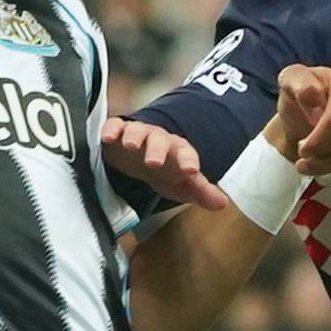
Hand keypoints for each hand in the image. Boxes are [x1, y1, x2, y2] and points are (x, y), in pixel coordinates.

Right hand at [102, 115, 226, 212]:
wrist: (141, 159)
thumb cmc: (166, 172)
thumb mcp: (183, 184)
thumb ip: (202, 192)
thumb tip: (222, 204)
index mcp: (177, 150)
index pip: (186, 152)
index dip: (189, 161)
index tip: (191, 171)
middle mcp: (158, 139)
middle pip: (160, 140)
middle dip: (157, 149)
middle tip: (154, 162)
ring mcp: (138, 134)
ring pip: (137, 131)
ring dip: (134, 137)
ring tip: (130, 146)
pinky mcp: (118, 133)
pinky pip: (115, 127)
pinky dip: (111, 130)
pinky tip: (108, 138)